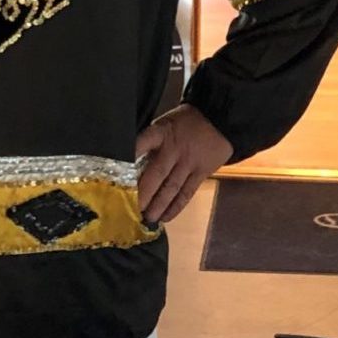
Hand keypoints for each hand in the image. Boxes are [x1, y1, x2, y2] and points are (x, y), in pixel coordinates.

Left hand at [134, 104, 233, 225]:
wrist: (220, 120)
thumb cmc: (186, 123)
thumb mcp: (165, 123)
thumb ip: (151, 142)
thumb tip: (129, 163)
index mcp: (161, 132)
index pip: (142, 143)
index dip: (130, 158)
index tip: (118, 174)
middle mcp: (174, 149)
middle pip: (157, 174)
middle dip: (143, 194)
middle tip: (130, 209)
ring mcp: (189, 163)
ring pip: (172, 188)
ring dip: (158, 205)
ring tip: (147, 218)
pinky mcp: (201, 173)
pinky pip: (187, 193)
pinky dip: (176, 207)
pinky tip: (165, 217)